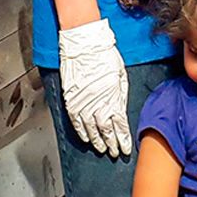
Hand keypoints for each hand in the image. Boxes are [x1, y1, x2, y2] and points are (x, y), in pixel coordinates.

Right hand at [57, 22, 132, 157]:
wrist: (83, 43)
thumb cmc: (104, 54)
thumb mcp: (120, 74)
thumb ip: (121, 95)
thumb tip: (121, 110)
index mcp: (113, 96)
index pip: (119, 124)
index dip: (123, 138)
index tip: (125, 148)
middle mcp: (98, 102)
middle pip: (106, 130)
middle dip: (112, 144)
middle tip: (114, 153)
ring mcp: (83, 102)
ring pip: (91, 129)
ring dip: (97, 141)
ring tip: (102, 149)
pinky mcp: (71, 99)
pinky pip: (76, 121)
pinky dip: (82, 131)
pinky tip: (87, 138)